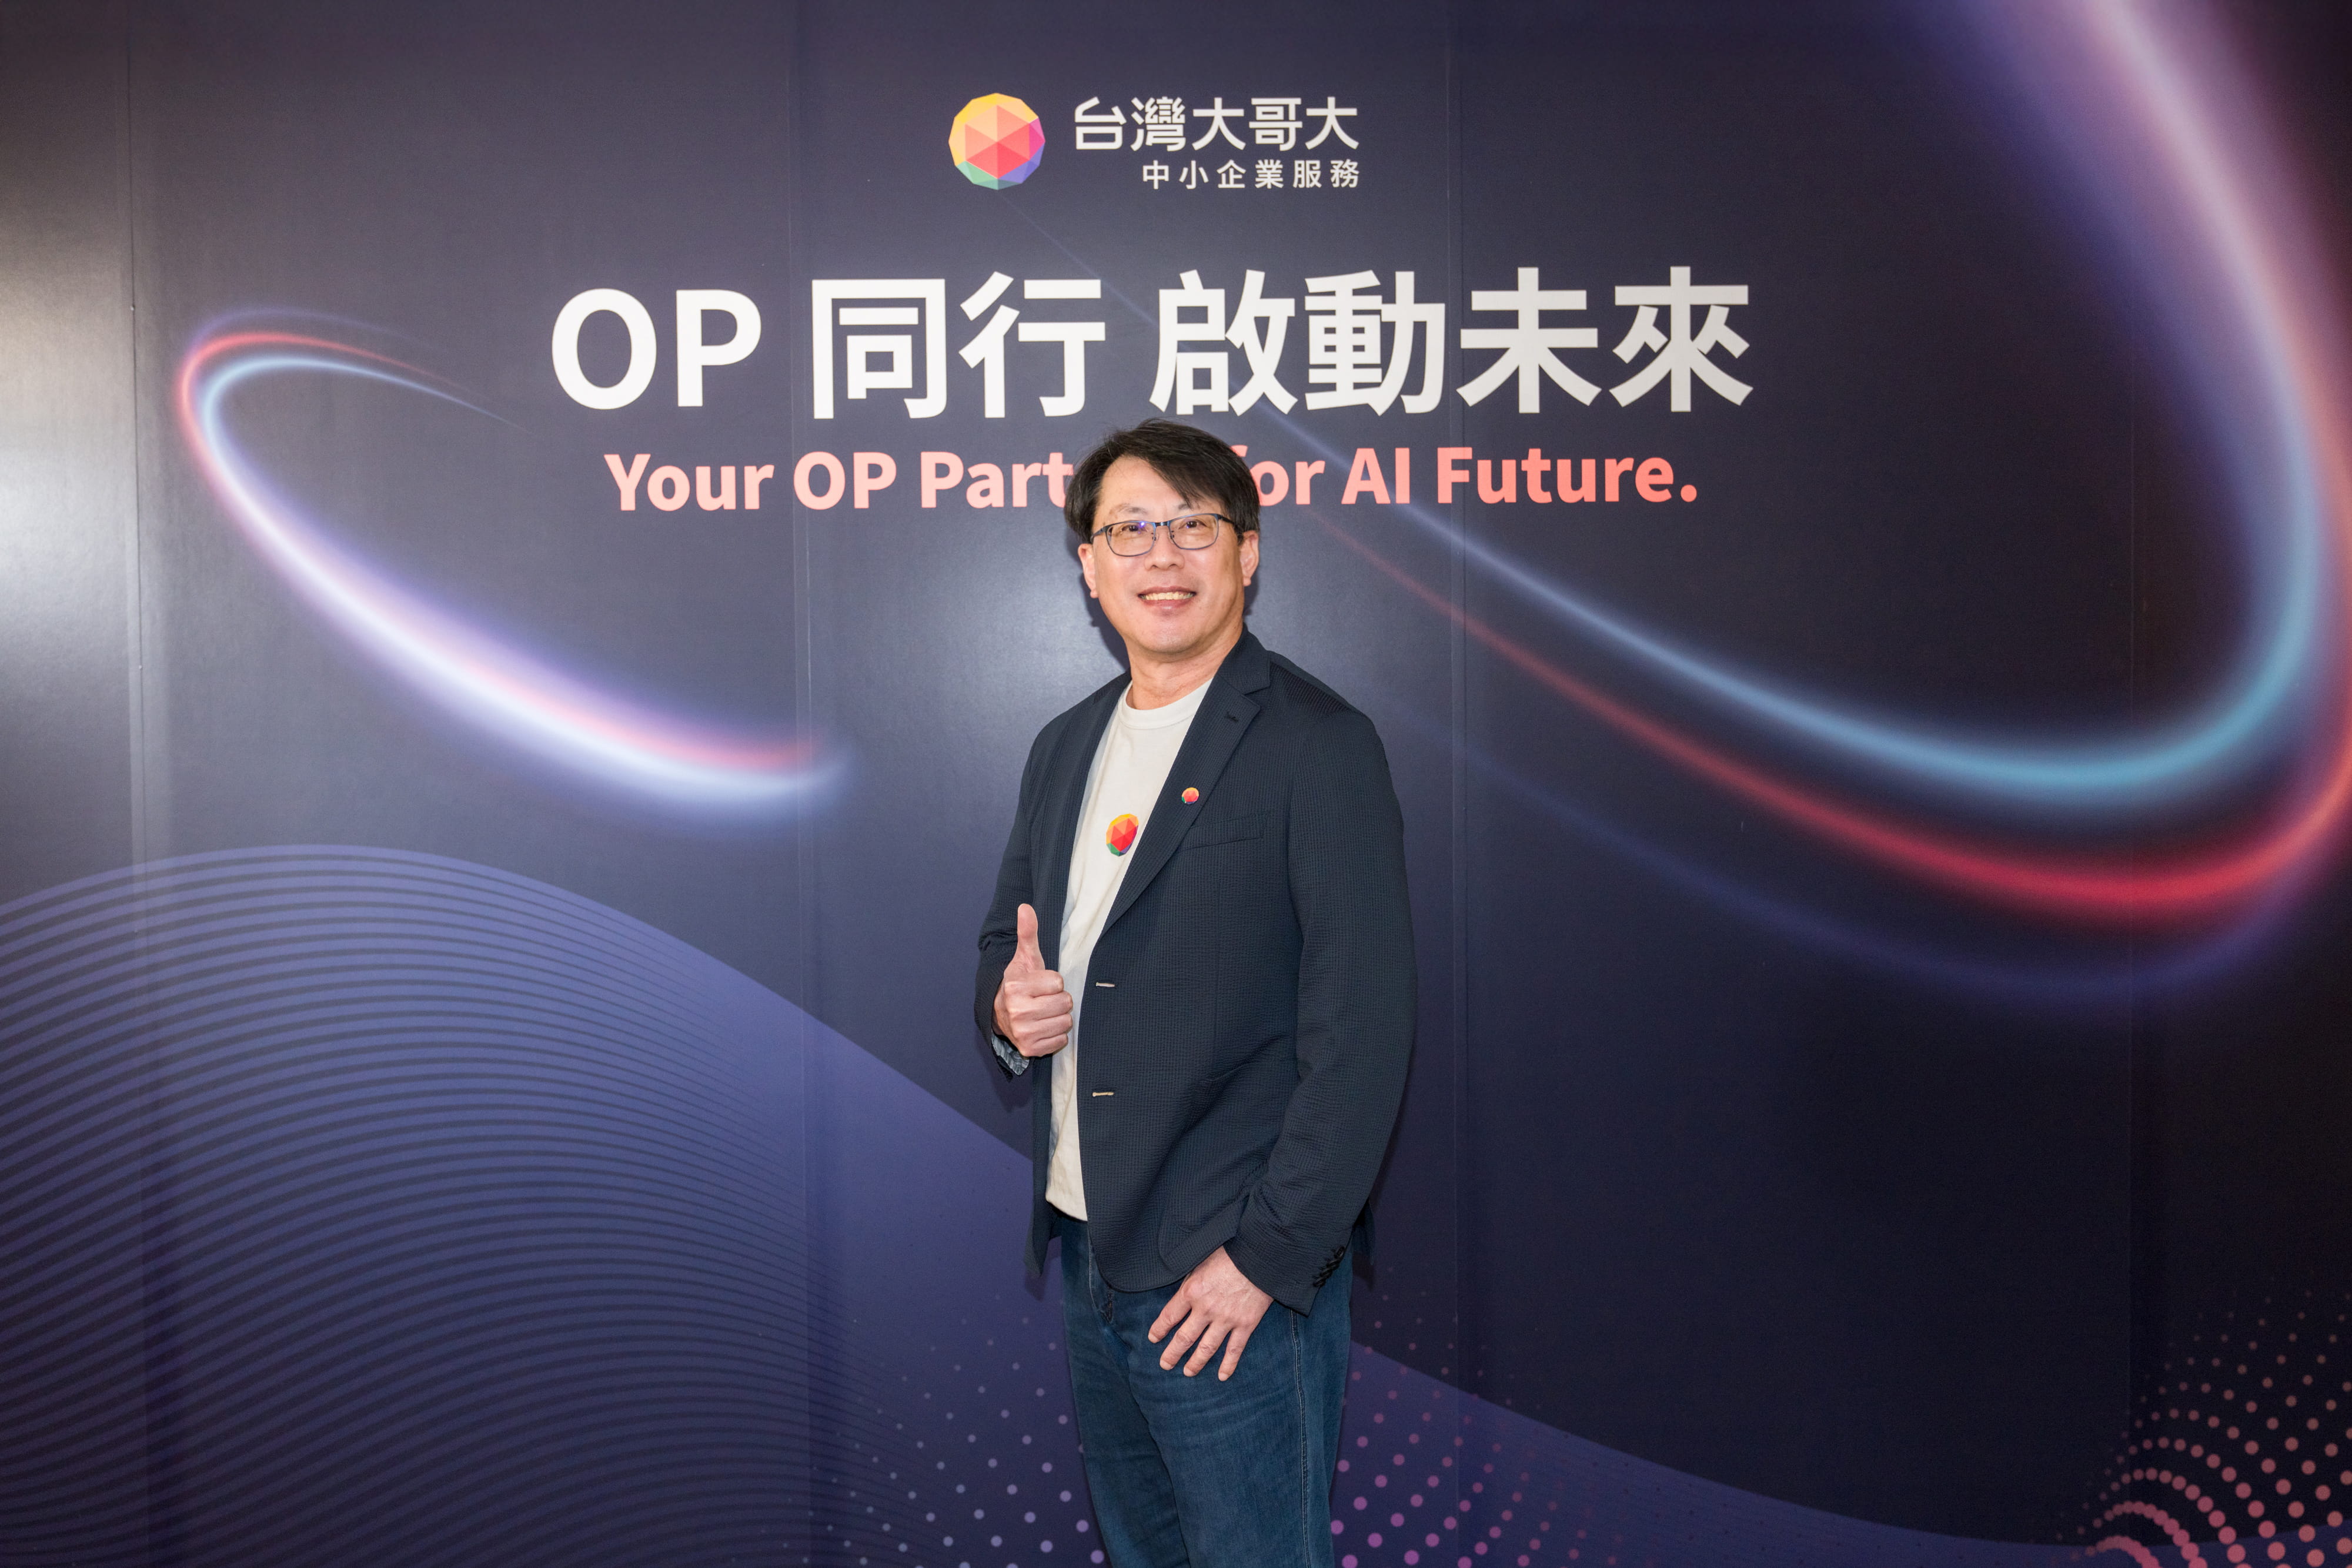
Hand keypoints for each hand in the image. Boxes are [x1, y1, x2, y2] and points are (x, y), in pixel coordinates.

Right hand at [994, 903, 1072, 1057]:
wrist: (1000, 1014)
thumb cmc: (1020, 983)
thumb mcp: (1024, 958)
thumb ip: (1027, 933)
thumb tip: (1025, 907)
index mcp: (1015, 986)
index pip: (1058, 983)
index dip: (1053, 982)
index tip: (1041, 984)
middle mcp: (1016, 1011)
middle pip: (1065, 1003)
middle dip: (1058, 999)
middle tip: (1043, 999)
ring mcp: (1022, 1032)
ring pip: (1066, 1022)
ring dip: (1059, 1017)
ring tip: (1043, 1013)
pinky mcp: (1030, 1049)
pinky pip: (1061, 1041)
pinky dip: (1055, 1035)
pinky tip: (1043, 1027)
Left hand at [1147, 1247, 1272, 1379]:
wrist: (1260, 1255)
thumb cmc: (1229, 1253)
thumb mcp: (1201, 1260)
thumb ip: (1190, 1280)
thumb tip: (1181, 1294)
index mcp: (1192, 1291)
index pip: (1169, 1317)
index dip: (1159, 1330)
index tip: (1153, 1339)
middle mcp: (1206, 1309)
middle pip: (1184, 1338)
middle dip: (1172, 1354)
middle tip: (1165, 1365)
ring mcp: (1226, 1319)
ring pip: (1206, 1348)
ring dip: (1195, 1363)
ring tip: (1188, 1372)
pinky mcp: (1246, 1324)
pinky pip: (1235, 1349)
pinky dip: (1229, 1364)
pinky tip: (1223, 1376)